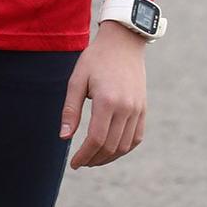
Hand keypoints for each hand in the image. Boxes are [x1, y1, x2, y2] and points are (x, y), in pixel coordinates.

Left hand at [61, 22, 147, 168]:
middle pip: (110, 146)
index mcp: (107, 101)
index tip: (74, 163)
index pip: (96, 139)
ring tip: (93, 159)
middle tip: (81, 162)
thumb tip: (64, 137)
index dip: (84, 155)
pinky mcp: (143, 109)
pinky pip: (136, 137)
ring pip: (124, 146)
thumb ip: (70, 110)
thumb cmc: (96, 59)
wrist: (124, 43)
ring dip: (108, 157)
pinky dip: (123, 149)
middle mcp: (126, 107)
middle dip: (94, 159)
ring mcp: (137, 109)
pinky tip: (110, 150)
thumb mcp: (77, 80)